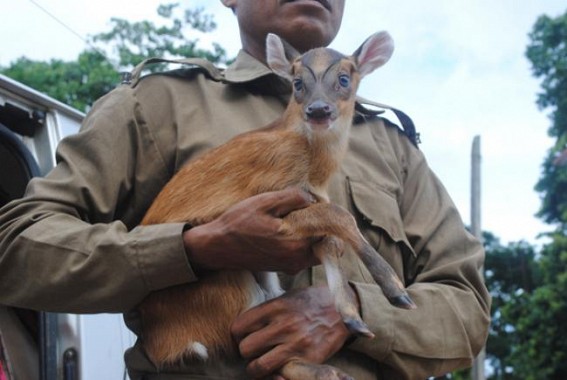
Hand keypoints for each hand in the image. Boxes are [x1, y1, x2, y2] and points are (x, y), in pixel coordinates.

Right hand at [183, 187, 318, 273]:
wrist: (217, 247)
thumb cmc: (238, 223)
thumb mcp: (264, 202)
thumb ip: (293, 198)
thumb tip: (313, 200)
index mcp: (296, 242)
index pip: (329, 230)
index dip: (327, 215)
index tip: (317, 205)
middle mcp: (298, 259)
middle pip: (328, 242)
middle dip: (323, 227)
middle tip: (308, 212)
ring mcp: (292, 266)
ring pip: (318, 250)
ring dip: (314, 236)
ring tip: (295, 220)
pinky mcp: (286, 268)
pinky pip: (306, 255)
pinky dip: (304, 243)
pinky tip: (287, 231)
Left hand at [231, 286, 351, 378]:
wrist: (344, 310)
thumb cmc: (312, 302)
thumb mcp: (288, 297)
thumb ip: (267, 311)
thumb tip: (245, 327)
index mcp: (276, 307)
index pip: (239, 327)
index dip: (237, 335)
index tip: (242, 337)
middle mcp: (283, 325)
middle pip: (245, 348)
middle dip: (246, 352)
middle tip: (253, 351)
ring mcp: (296, 344)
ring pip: (258, 366)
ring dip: (256, 368)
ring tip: (262, 363)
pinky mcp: (308, 359)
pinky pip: (280, 375)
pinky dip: (275, 375)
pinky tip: (278, 369)